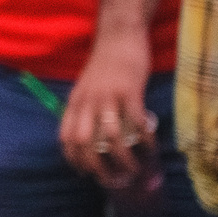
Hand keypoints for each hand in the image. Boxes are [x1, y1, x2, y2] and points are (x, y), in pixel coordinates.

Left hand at [57, 30, 152, 184]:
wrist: (118, 37)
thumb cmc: (105, 65)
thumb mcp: (86, 88)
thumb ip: (87, 108)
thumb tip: (94, 135)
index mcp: (75, 102)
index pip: (66, 136)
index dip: (73, 158)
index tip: (85, 172)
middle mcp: (87, 102)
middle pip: (84, 141)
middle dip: (95, 166)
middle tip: (109, 179)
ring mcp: (108, 97)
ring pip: (111, 136)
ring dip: (122, 158)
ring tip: (133, 170)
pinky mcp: (130, 91)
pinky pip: (137, 121)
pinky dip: (144, 139)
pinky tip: (151, 148)